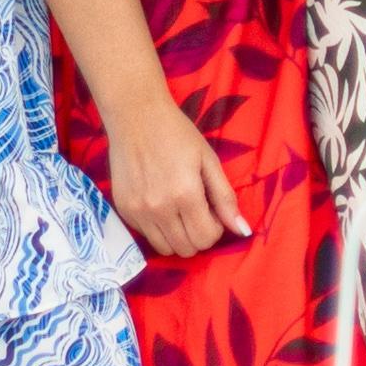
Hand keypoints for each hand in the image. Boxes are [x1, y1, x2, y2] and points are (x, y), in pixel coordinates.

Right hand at [103, 100, 248, 262]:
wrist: (136, 116)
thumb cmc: (178, 134)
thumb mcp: (209, 161)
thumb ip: (226, 198)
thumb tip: (242, 231)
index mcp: (185, 195)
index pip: (206, 239)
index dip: (215, 228)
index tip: (212, 209)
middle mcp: (159, 209)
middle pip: (186, 249)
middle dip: (199, 235)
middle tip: (198, 210)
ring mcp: (137, 211)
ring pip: (165, 249)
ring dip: (178, 237)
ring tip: (180, 210)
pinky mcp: (123, 209)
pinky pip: (146, 235)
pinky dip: (158, 228)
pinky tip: (160, 203)